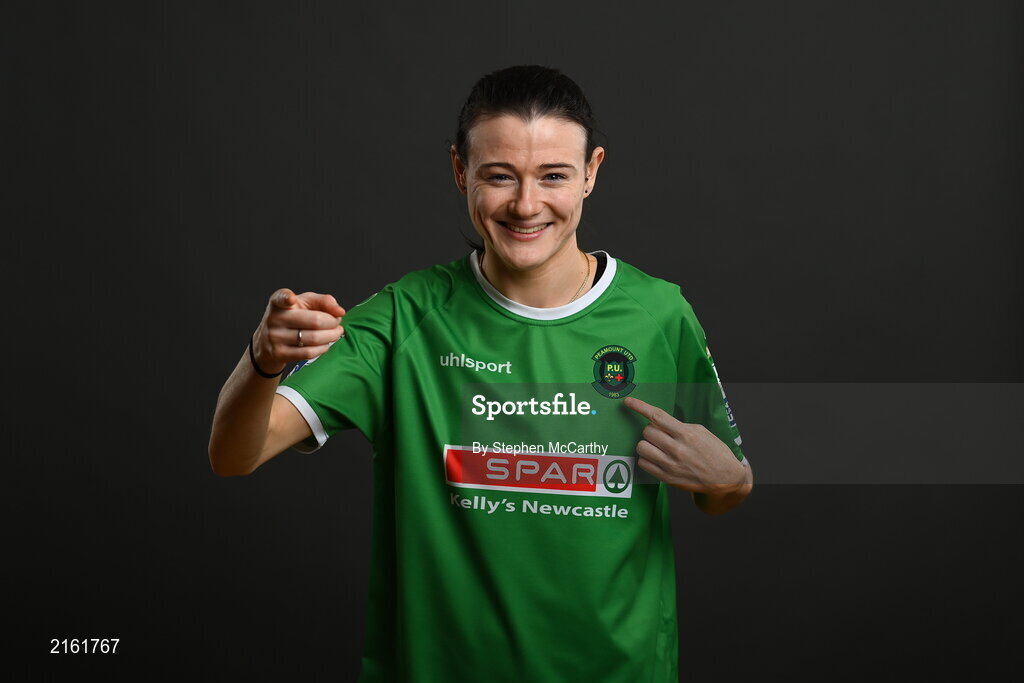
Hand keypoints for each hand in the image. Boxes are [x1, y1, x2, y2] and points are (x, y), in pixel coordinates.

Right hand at [252, 288, 345, 374]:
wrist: (268, 341)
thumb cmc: (292, 317)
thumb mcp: (304, 303)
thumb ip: (323, 301)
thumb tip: (340, 311)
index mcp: (278, 303)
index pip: (280, 298)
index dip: (286, 298)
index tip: (291, 299)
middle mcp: (274, 319)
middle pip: (314, 321)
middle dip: (332, 322)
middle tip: (337, 322)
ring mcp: (275, 337)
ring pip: (314, 338)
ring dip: (331, 336)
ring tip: (336, 332)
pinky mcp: (279, 354)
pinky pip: (308, 353)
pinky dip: (323, 348)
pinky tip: (326, 344)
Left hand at [624, 396, 745, 494]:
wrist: (725, 478)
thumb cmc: (715, 452)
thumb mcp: (701, 432)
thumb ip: (679, 426)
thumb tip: (659, 423)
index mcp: (686, 434)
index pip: (657, 416)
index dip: (640, 406)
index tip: (628, 402)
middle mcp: (677, 449)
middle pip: (647, 432)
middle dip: (651, 430)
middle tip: (661, 435)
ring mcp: (670, 465)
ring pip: (642, 447)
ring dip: (647, 444)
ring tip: (658, 446)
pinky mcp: (667, 478)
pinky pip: (643, 464)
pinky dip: (647, 458)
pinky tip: (657, 457)